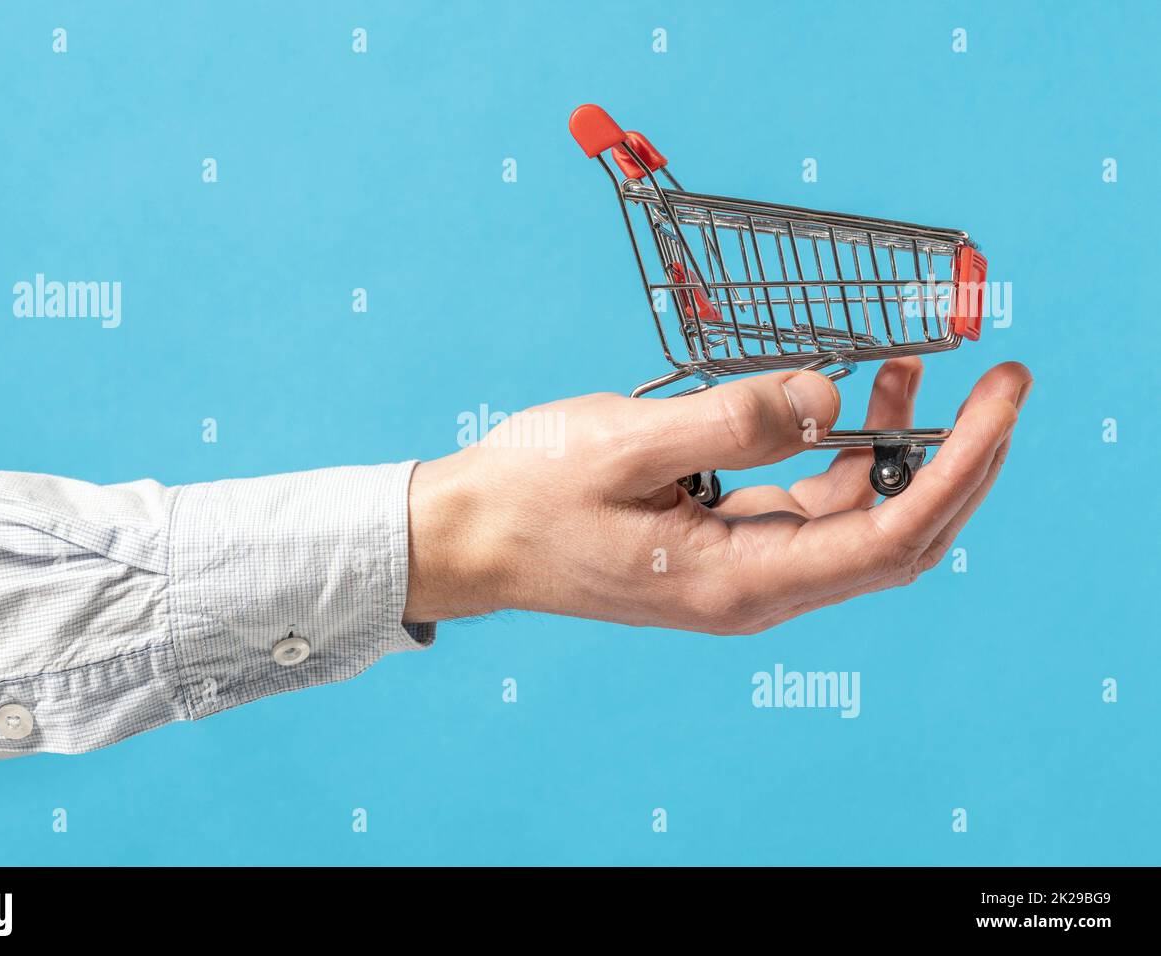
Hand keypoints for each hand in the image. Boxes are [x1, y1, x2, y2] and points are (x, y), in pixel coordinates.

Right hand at [404, 359, 1031, 633]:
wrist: (468, 539)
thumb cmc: (530, 492)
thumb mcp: (623, 443)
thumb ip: (732, 420)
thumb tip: (831, 397)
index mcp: (738, 580)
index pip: (890, 535)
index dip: (960, 464)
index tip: (1001, 396)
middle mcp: (754, 591)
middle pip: (898, 539)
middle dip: (959, 461)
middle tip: (1001, 382)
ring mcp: (741, 574)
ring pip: (858, 523)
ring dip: (900, 450)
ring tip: (911, 369)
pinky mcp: (723, 549)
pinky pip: (811, 510)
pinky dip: (842, 459)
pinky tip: (842, 405)